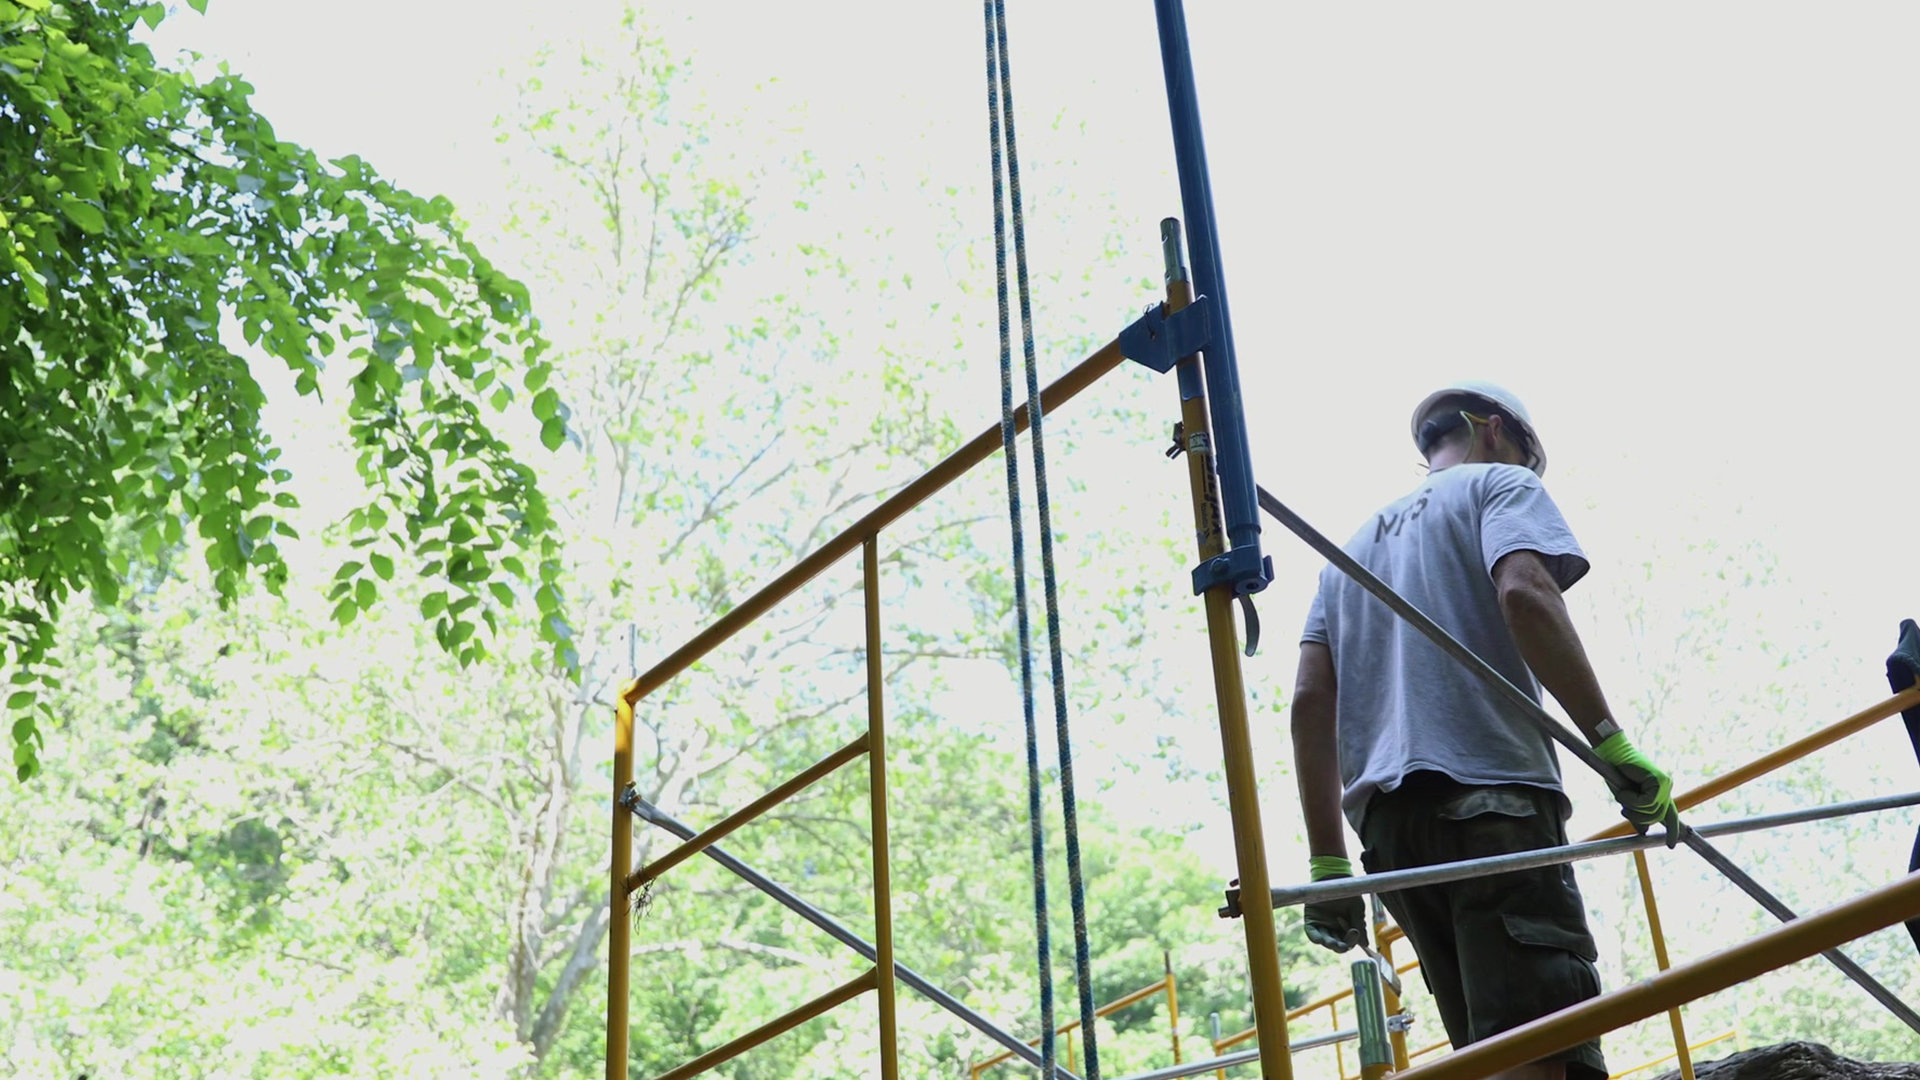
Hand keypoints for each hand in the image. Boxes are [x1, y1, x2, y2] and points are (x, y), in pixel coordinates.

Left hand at [1303, 855, 1365, 952]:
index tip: (1355, 931)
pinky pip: (1312, 933)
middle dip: (1340, 946)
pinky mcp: (1311, 920)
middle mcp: (1333, 929)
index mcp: (1345, 929)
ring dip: (1329, 944)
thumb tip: (1365, 944)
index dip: (1352, 941)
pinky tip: (1322, 939)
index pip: (1348, 942)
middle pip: (1336, 944)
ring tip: (1333, 943)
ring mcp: (1322, 925)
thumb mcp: (1357, 909)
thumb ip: (1359, 925)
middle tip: (1343, 945)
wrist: (1335, 877)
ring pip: (1325, 941)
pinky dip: (1316, 938)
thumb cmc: (1347, 893)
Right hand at [1594, 731, 1680, 845]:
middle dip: (1639, 818)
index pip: (1670, 815)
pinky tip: (1624, 791)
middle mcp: (1666, 788)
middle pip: (1658, 816)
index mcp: (1659, 793)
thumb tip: (1645, 831)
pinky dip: (1632, 800)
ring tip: (1622, 796)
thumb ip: (1637, 813)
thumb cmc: (1616, 774)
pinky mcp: (1659, 780)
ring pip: (1653, 810)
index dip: (1672, 831)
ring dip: (1633, 807)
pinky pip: (1648, 801)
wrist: (1611, 754)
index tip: (1670, 845)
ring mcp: (1664, 783)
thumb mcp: (1626, 800)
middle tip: (1623, 811)